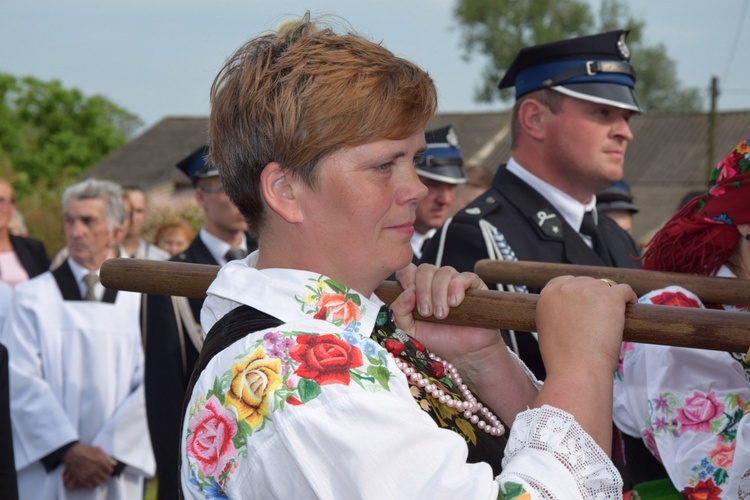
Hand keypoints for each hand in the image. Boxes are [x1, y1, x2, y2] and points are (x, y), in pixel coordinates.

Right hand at [62, 442, 115, 489]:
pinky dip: (93, 484)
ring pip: (99, 482)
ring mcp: (89, 475)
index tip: (108, 469)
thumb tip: (113, 463)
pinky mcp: (82, 479)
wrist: (73, 453)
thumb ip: (107, 457)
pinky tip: (92, 480)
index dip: (109, 469)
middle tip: (103, 473)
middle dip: (105, 475)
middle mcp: (96, 470)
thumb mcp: (99, 450)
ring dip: (99, 480)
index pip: (110, 470)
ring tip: (98, 477)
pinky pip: (91, 486)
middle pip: (105, 477)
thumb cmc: (86, 450)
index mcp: (101, 462)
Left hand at [392, 264, 537, 421]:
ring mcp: (455, 282)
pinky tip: (454, 303)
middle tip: (426, 313)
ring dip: (439, 294)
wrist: (464, 354)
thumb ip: (400, 311)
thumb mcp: (410, 330)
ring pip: (444, 272)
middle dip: (423, 291)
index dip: (406, 277)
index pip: (408, 269)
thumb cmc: (437, 340)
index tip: (409, 295)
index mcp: (418, 288)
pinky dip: (456, 288)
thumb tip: (407, 292)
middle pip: (425, 269)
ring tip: (441, 315)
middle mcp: (435, 281)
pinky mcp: (474, 286)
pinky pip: (464, 277)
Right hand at [536, 276, 636, 377]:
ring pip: (606, 286)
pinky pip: (625, 289)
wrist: (576, 371)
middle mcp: (566, 287)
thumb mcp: (547, 328)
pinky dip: (629, 298)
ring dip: (610, 299)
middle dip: (594, 296)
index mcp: (547, 294)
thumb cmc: (562, 358)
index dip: (577, 292)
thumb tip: (573, 308)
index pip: (565, 281)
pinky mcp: (610, 297)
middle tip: (600, 316)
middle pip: (586, 282)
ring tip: (615, 316)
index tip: (584, 305)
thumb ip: (557, 312)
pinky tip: (630, 307)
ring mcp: (589, 290)